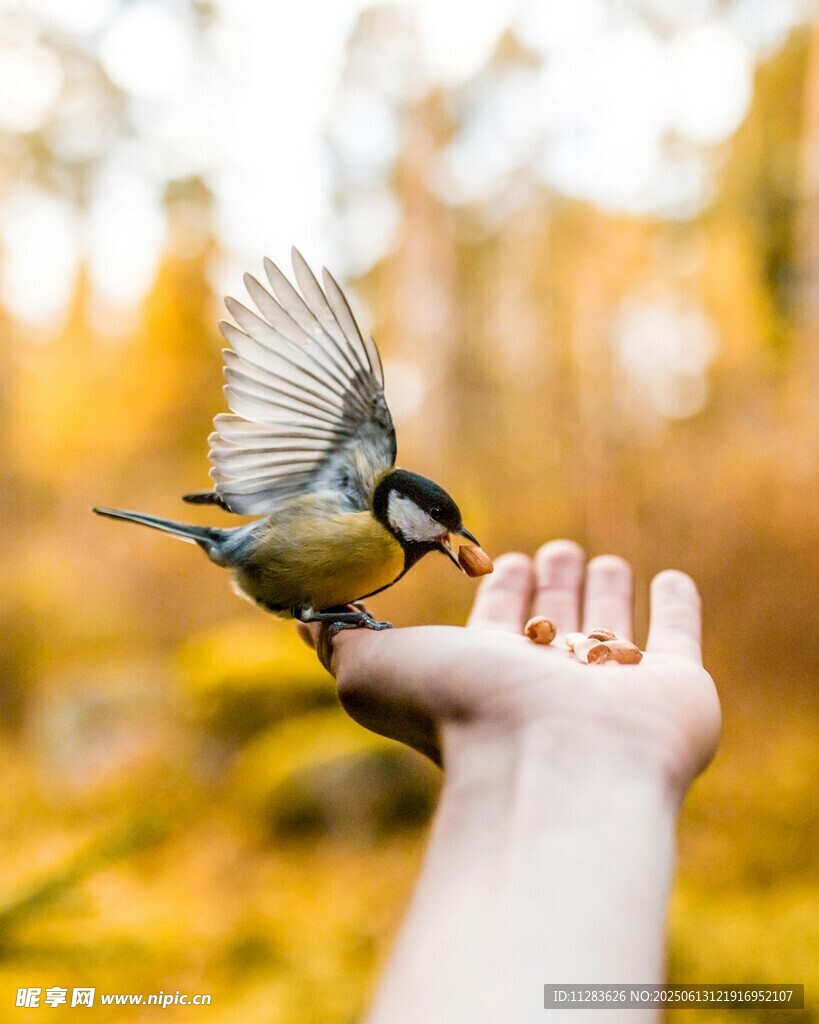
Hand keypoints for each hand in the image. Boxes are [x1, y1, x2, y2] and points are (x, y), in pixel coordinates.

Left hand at [300, 541, 720, 796]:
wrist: (548, 761)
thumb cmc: (457, 714)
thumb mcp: (372, 669)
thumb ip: (340, 639)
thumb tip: (300, 618)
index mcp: (488, 676)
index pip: (495, 625)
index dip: (498, 593)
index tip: (497, 557)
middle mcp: (548, 685)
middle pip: (551, 626)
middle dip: (549, 586)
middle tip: (554, 550)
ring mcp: (611, 690)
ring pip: (607, 630)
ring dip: (602, 592)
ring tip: (597, 559)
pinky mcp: (673, 691)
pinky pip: (677, 639)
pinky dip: (677, 609)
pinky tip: (670, 579)